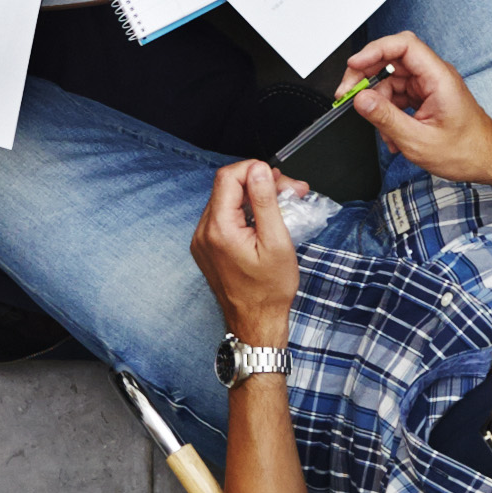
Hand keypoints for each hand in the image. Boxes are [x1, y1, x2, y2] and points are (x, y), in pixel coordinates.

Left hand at [189, 160, 302, 348]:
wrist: (256, 322)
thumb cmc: (269, 291)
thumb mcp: (276, 242)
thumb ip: (265, 202)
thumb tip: (259, 171)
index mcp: (219, 229)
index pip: (228, 177)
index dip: (254, 170)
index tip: (278, 178)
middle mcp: (204, 233)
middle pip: (227, 187)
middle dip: (259, 182)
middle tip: (289, 190)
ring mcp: (202, 241)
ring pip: (225, 200)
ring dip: (253, 196)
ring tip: (282, 203)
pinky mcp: (206, 248)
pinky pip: (222, 217)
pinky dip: (243, 212)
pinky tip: (265, 218)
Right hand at [340, 34, 491, 184]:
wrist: (488, 161)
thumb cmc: (467, 151)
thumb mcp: (419, 141)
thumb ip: (386, 118)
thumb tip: (361, 99)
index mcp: (438, 78)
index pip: (403, 46)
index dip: (375, 50)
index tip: (354, 65)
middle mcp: (434, 76)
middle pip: (392, 60)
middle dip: (367, 76)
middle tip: (349, 94)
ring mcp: (430, 86)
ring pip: (392, 80)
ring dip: (379, 103)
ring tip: (380, 128)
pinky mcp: (426, 97)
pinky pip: (398, 95)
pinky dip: (389, 112)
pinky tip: (391, 133)